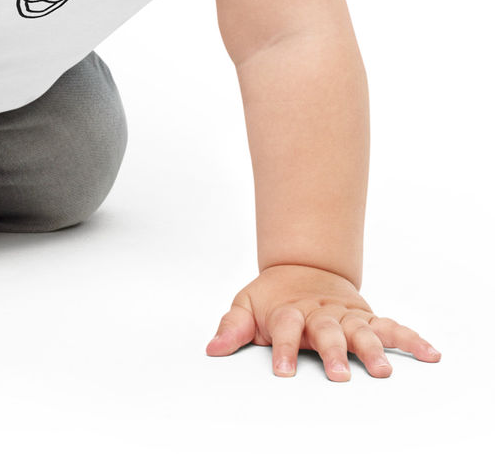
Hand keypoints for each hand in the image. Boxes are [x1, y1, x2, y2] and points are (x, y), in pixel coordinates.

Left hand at [206, 264, 440, 380]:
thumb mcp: (246, 306)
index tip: (284, 371)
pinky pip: (392, 328)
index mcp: (290, 311)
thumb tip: (212, 349)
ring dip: (373, 350)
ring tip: (383, 371)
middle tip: (339, 375)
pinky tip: (430, 354)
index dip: (284, 348)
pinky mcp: (367, 318)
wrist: (302, 267)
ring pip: (361, 331)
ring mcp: (346, 316)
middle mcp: (321, 313)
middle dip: (334, 353)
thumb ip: (232, 327)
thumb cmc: (273, 298)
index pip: (286, 327)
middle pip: (327, 331)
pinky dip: (412, 339)